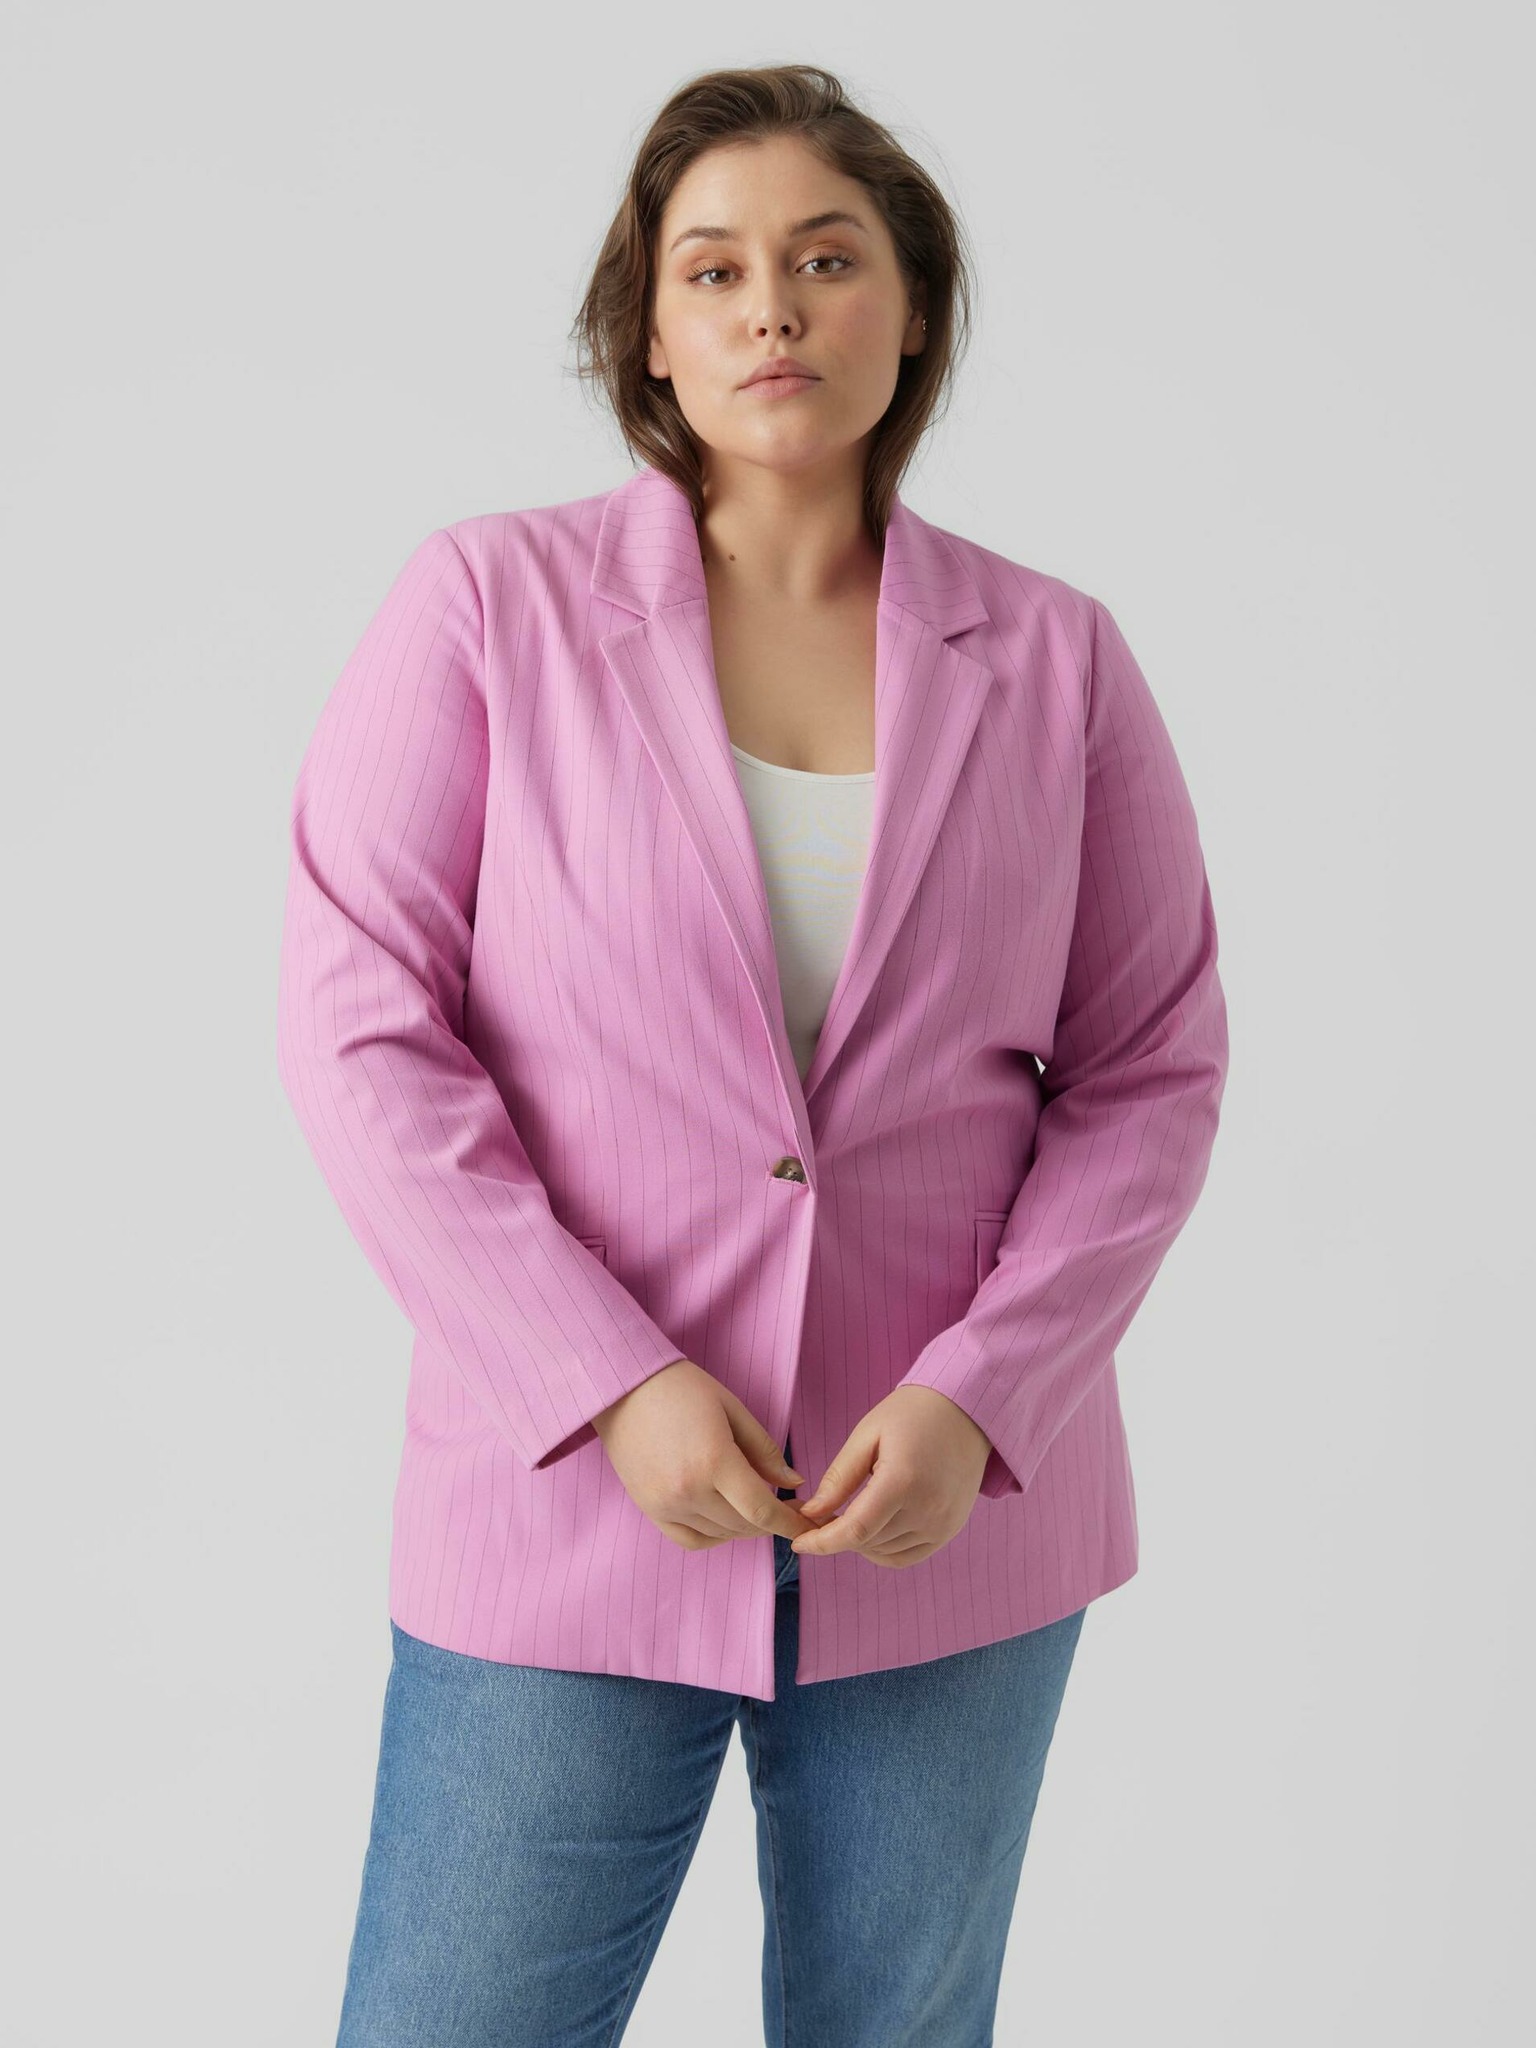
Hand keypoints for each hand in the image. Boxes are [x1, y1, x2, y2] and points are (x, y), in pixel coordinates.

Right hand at [592, 1358, 821, 1550]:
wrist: (622, 1387)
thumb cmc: (681, 1388)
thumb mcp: (732, 1409)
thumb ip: (764, 1451)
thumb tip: (793, 1483)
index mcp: (714, 1461)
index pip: (763, 1510)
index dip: (791, 1522)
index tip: (810, 1524)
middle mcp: (689, 1490)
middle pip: (744, 1525)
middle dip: (773, 1521)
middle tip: (789, 1507)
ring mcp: (665, 1504)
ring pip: (720, 1534)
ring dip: (745, 1526)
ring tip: (757, 1505)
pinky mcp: (649, 1509)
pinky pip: (690, 1539)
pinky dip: (714, 1536)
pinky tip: (727, 1522)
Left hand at [790, 1386, 992, 1567]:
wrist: (967, 1411)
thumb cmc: (913, 1415)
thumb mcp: (867, 1435)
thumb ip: (839, 1478)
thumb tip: (810, 1513)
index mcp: (904, 1481)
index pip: (855, 1530)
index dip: (822, 1542)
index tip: (798, 1542)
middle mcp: (928, 1509)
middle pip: (866, 1542)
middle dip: (834, 1536)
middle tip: (814, 1516)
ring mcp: (942, 1524)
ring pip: (883, 1552)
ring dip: (857, 1542)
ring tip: (843, 1516)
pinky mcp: (949, 1531)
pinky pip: (906, 1556)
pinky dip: (881, 1549)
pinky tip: (870, 1530)